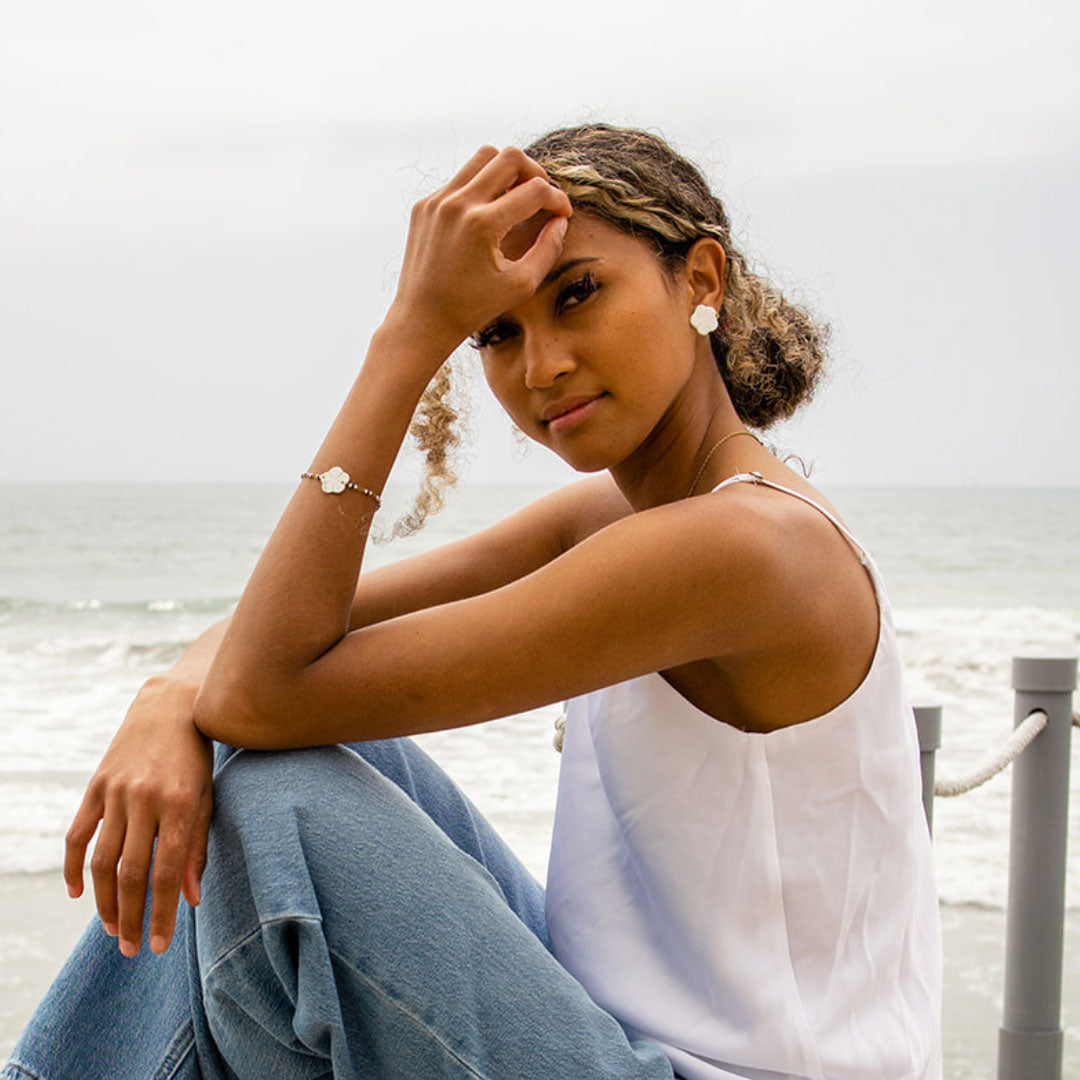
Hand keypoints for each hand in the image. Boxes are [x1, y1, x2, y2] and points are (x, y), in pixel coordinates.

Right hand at [64, 675, 213, 955]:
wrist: (171, 705)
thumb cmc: (196, 757)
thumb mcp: (205, 797)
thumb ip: (196, 846)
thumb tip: (192, 899)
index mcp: (179, 804)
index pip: (167, 872)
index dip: (162, 913)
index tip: (159, 945)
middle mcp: (145, 800)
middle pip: (130, 873)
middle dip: (130, 917)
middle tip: (131, 949)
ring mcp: (116, 792)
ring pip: (102, 861)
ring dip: (104, 902)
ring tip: (111, 929)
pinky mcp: (96, 785)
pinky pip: (78, 835)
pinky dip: (75, 867)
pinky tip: (80, 894)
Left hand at [386, 144, 572, 359]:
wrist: (422, 319)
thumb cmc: (473, 308)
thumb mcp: (520, 284)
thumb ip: (548, 249)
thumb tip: (561, 220)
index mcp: (482, 225)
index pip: (535, 190)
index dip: (557, 200)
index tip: (563, 214)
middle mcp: (457, 204)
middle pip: (509, 157)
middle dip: (535, 172)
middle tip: (542, 194)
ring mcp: (436, 201)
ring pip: (483, 157)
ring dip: (507, 171)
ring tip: (517, 197)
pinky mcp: (424, 205)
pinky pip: (460, 179)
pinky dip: (481, 188)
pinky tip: (488, 214)